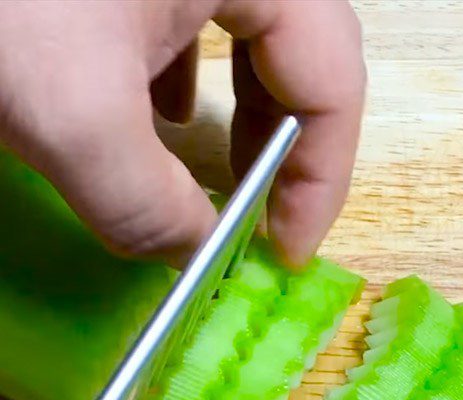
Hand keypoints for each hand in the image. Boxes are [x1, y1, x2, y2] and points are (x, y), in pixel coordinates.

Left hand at [0, 0, 364, 266]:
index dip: (321, 181)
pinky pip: (188, 12)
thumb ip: (147, 206)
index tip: (285, 253)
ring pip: (248, 33)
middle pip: (302, 56)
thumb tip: (188, 255)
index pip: (334, 83)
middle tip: (260, 219)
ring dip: (240, 112)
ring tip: (217, 170)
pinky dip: (180, 74)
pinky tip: (150, 109)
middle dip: (285, 149)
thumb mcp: (71, 113)